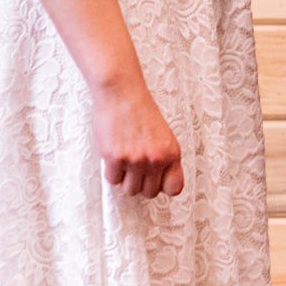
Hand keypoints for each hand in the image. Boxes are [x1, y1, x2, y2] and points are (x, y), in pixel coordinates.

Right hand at [93, 79, 184, 199]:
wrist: (122, 92)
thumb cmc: (139, 110)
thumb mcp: (162, 134)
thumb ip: (162, 157)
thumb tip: (157, 182)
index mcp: (171, 152)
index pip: (174, 188)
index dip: (162, 186)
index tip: (154, 180)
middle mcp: (156, 159)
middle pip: (149, 193)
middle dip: (140, 182)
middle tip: (134, 165)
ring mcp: (136, 160)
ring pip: (130, 190)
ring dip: (125, 178)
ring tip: (124, 158)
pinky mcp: (116, 158)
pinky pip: (113, 180)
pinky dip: (111, 170)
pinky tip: (113, 154)